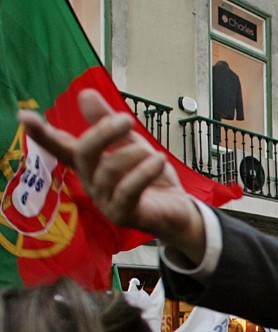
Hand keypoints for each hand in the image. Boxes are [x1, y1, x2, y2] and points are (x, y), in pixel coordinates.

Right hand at [18, 89, 205, 262]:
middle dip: (104, 132)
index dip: (42, 134)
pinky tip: (159, 161)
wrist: (178, 210)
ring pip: (109, 170)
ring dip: (135, 154)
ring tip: (154, 154)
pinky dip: (145, 171)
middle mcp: (91, 183)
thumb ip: (109, 122)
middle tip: (127, 119)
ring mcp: (104, 202)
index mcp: (90, 164)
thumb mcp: (132, 142)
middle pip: (83, 152)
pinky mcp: (122, 215)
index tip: (24, 116)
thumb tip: (84, 93)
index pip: (60, 147)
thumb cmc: (151, 176)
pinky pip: (128, 190)